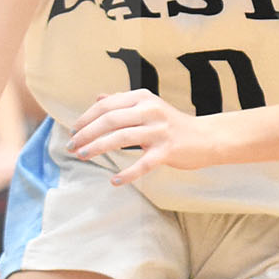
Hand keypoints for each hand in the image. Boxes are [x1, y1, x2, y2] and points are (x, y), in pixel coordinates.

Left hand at [70, 90, 217, 185]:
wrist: (206, 138)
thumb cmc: (173, 124)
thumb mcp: (148, 107)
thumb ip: (123, 102)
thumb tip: (97, 98)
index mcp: (143, 98)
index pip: (107, 105)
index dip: (86, 118)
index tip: (73, 131)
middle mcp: (150, 110)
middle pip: (110, 120)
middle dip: (87, 133)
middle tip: (72, 146)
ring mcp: (159, 130)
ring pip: (121, 138)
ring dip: (98, 148)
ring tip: (83, 156)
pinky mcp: (168, 150)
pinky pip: (143, 164)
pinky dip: (128, 173)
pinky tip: (114, 181)